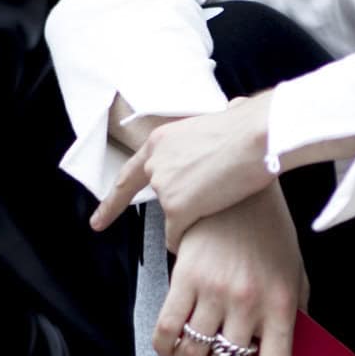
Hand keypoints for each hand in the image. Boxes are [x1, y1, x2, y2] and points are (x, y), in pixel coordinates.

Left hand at [92, 95, 272, 244]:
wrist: (256, 136)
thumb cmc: (248, 126)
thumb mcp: (212, 125)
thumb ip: (205, 137)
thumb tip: (227, 117)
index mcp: (160, 141)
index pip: (131, 176)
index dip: (112, 202)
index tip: (98, 221)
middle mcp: (155, 164)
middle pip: (162, 196)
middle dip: (180, 202)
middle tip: (206, 199)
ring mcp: (164, 186)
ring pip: (174, 215)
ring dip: (193, 214)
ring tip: (225, 197)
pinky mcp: (177, 207)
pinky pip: (175, 235)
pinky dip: (185, 238)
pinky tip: (202, 235)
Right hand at [159, 185, 308, 355]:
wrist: (238, 187)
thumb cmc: (269, 234)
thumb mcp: (293, 273)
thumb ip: (292, 314)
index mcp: (283, 305)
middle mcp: (250, 302)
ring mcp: (216, 291)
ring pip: (194, 353)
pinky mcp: (186, 277)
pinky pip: (168, 329)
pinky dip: (165, 347)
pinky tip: (170, 345)